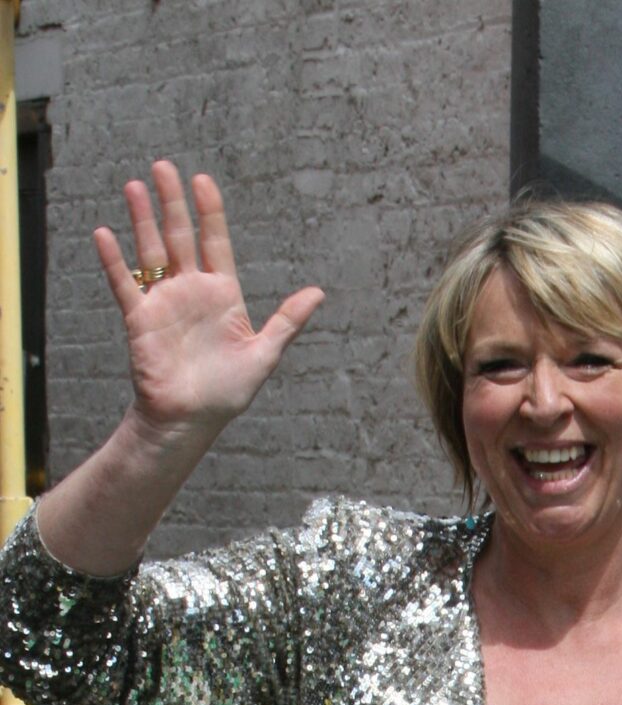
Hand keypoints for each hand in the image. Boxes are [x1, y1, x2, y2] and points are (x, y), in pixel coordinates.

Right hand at [93, 163, 323, 446]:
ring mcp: (164, 302)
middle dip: (172, 202)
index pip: (215, 242)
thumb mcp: (264, 355)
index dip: (209, 211)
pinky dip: (114, 261)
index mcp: (222, 295)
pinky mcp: (141, 319)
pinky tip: (104, 234)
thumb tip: (319, 292)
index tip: (203, 180)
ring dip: (142, 219)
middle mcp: (191, 291)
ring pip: (151, 251)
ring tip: (135, 187)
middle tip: (163, 167)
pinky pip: (124, 285)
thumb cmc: (227, 393)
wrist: (190, 421)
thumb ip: (287, 321)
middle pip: (180, 236)